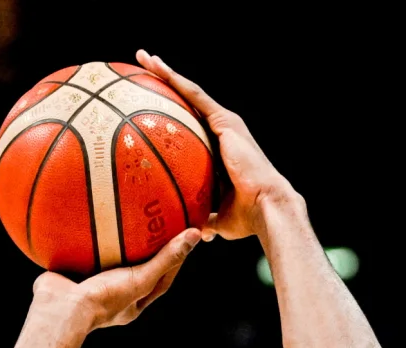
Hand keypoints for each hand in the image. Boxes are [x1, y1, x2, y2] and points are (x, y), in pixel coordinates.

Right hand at [33, 229, 200, 330]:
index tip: (183, 236)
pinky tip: (90, 214)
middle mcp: (115, 294)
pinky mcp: (73, 274)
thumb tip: (196, 234)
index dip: (174, 258)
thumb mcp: (142, 278)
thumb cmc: (105, 299)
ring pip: (108, 259)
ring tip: (123, 213)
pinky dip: (88, 236)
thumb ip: (166, 258)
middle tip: (154, 221)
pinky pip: (84, 252)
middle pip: (135, 267)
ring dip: (114, 240)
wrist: (59, 308)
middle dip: (144, 247)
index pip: (162, 277)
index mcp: (133, 302)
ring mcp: (93, 285)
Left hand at [137, 49, 295, 240]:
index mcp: (221, 151)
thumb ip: (205, 218)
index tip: (150, 105)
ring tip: (143, 57)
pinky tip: (156, 66)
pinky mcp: (224, 120)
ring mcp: (224, 123)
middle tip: (140, 70)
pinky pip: (193, 94)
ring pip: (188, 92)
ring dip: (165, 73)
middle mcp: (223, 132)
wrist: (266, 207)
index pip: (191, 128)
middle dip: (164, 85)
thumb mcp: (218, 218)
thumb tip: (195, 232)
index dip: (172, 114)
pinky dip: (174, 79)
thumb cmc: (246, 217)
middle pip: (187, 103)